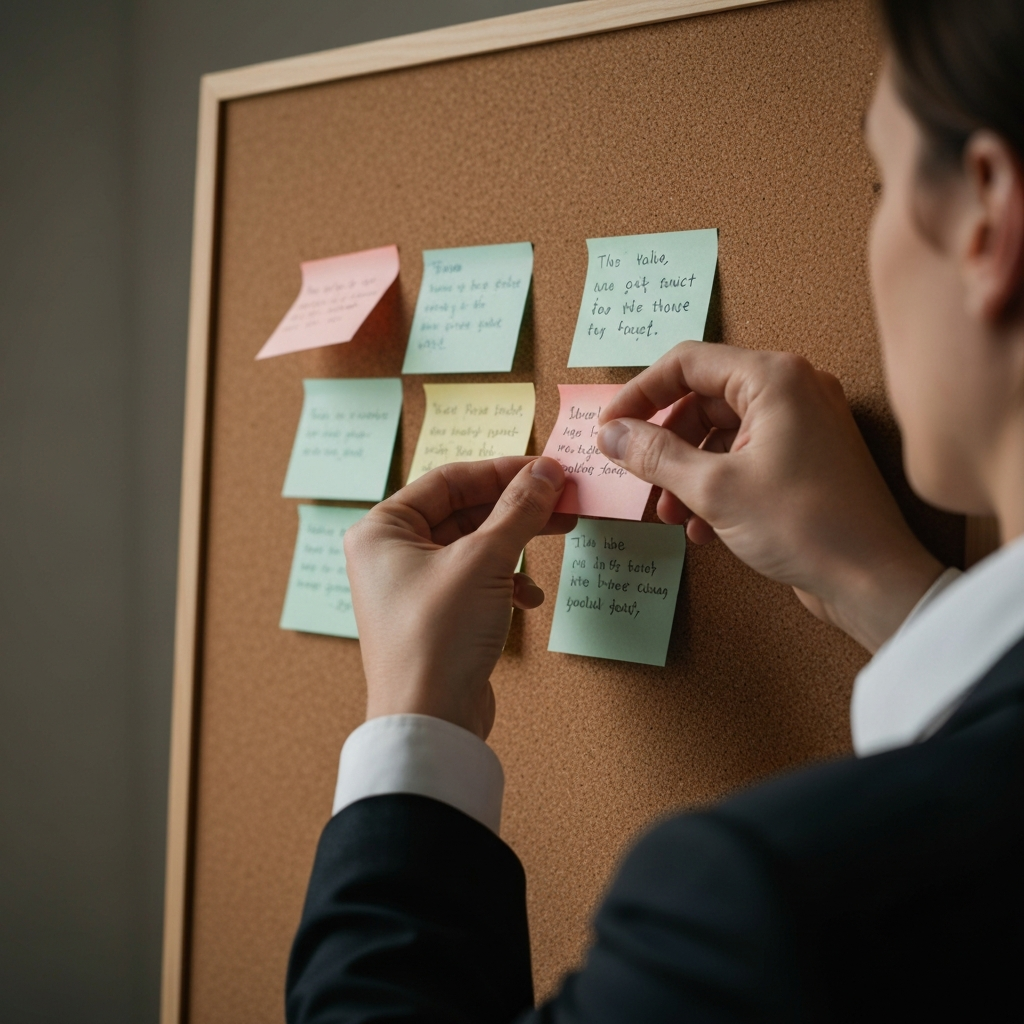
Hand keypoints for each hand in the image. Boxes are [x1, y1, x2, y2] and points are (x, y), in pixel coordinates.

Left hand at [344, 456, 575, 738]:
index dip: (502, 470)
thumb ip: (518, 510)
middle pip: (464, 510)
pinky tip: (527, 598)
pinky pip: (476, 581)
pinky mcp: (436, 617)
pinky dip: (506, 582)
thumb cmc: (437, 636)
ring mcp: (412, 587)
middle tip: (564, 499)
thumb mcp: (483, 561)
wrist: (429, 722)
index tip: (548, 468)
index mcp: (382, 529)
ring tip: (561, 535)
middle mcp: (391, 554)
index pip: (449, 480)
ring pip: (475, 546)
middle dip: (516, 506)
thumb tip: (547, 471)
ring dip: (517, 543)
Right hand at [597, 342, 943, 651]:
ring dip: (686, 473)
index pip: (686, 363)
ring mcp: (802, 425)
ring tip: (670, 516)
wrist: (872, 581)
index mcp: (773, 378)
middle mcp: (792, 390)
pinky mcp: (805, 459)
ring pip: (719, 434)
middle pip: (701, 400)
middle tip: (637, 477)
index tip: (610, 428)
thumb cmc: (804, 525)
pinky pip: (744, 458)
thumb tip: (610, 433)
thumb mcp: (713, 488)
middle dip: (665, 444)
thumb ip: (654, 455)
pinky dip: (715, 487)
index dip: (640, 394)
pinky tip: (702, 528)